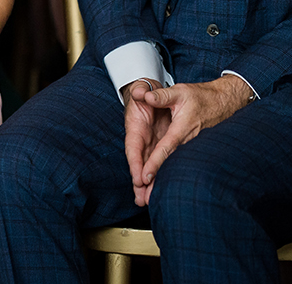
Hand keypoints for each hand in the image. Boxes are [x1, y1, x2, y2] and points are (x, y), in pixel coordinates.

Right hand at [122, 78, 169, 207]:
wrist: (149, 92)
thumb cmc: (146, 91)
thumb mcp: (145, 89)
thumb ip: (142, 91)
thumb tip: (139, 92)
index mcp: (135, 125)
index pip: (133, 147)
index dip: (135, 163)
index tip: (138, 178)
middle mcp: (140, 138)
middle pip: (138, 163)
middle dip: (139, 182)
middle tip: (141, 200)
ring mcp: (148, 143)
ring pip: (146, 167)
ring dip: (146, 185)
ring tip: (146, 202)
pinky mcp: (157, 146)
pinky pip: (156, 164)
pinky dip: (155, 178)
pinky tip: (156, 191)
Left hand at [127, 76, 253, 204]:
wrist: (224, 103)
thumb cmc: (200, 96)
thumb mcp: (180, 91)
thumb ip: (161, 96)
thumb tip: (145, 95)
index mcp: (182, 129)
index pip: (165, 149)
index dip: (155, 164)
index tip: (144, 178)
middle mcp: (188, 141)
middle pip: (169, 165)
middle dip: (157, 183)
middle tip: (143, 200)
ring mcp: (192, 146)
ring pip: (174, 167)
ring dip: (162, 183)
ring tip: (149, 200)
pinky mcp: (193, 148)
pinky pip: (179, 163)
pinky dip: (170, 175)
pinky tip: (162, 187)